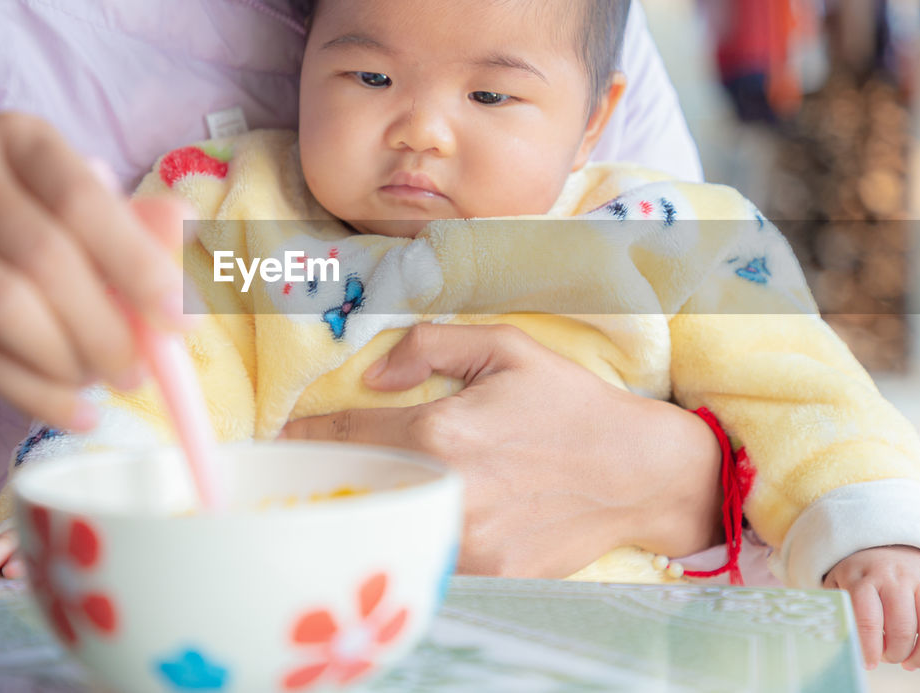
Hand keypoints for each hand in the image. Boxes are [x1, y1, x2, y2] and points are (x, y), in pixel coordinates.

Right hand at [0, 113, 187, 429]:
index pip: (82, 196)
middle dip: (105, 326)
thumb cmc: (12, 245)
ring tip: (101, 384)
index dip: (137, 263)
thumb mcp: (81, 229)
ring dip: (69, 360)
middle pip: (44, 255)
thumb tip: (184, 224)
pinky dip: (36, 394)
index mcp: (17, 137)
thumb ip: (137, 228)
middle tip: (137, 373)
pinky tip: (73, 412)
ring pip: (5, 305)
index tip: (178, 322)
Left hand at [280, 323, 722, 576]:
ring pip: (389, 529)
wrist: (638, 472)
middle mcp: (447, 491)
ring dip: (364, 513)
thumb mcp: (506, 347)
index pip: (345, 438)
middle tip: (302, 473)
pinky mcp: (490, 574)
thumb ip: (429, 345)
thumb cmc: (571, 404)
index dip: (304, 438)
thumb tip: (374, 374)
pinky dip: (412, 540)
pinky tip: (407, 522)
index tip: (282, 440)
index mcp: (442, 432)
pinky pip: (431, 557)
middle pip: (354, 490)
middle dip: (323, 480)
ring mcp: (468, 542)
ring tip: (344, 499)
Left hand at [824, 545, 919, 670]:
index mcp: (864, 579)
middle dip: (897, 654)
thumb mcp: (839, 584)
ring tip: (912, 664)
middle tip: (889, 659)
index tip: (868, 664)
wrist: (885, 542)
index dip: (869, 648)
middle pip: (903, 627)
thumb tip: (842, 644)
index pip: (868, 618)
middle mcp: (895, 578)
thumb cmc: (857, 575)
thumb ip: (839, 610)